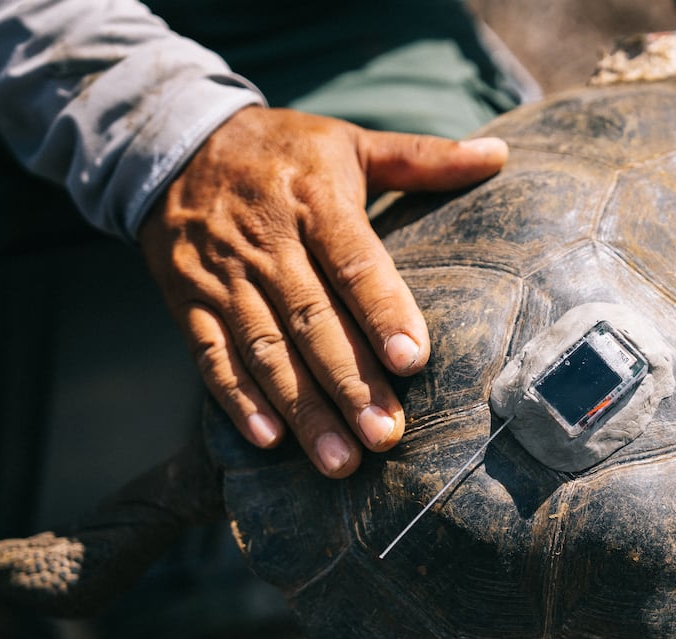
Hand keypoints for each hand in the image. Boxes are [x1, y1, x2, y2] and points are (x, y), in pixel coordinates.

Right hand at [139, 107, 507, 476]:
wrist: (175, 142)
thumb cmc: (285, 151)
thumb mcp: (351, 141)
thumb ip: (424, 158)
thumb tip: (500, 155)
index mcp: (314, 200)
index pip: (353, 262)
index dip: (382, 312)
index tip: (413, 361)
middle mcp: (266, 241)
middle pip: (311, 319)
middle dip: (349, 383)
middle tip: (385, 435)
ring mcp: (223, 276)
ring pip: (265, 350)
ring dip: (301, 409)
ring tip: (340, 460)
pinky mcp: (189, 302)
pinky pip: (211, 357)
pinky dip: (236, 401)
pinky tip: (269, 441)